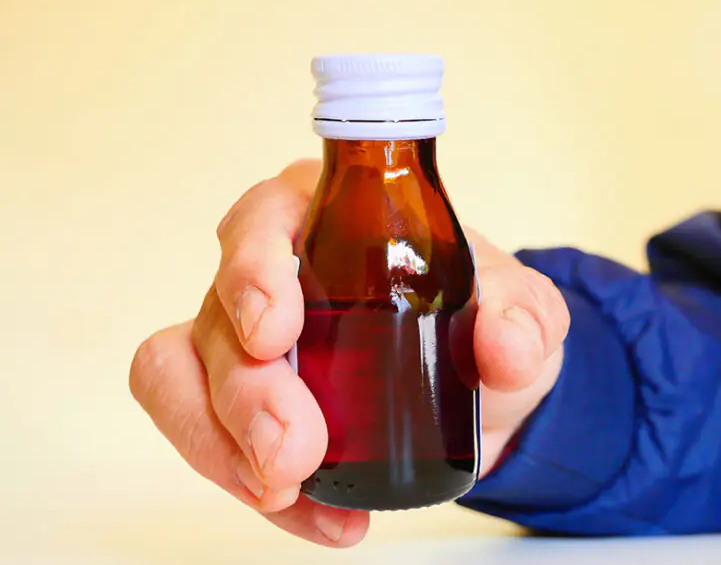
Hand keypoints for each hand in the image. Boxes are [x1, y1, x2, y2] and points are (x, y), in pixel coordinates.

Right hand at [128, 160, 569, 546]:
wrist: (481, 388)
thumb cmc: (484, 321)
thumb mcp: (524, 311)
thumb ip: (525, 319)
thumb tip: (505, 346)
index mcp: (329, 219)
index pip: (262, 221)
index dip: (251, 270)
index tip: (275, 331)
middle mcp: (273, 274)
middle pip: (218, 319)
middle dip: (245, 395)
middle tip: (295, 453)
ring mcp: (244, 340)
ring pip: (181, 379)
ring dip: (221, 446)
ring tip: (289, 492)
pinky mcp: (239, 403)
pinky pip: (206, 439)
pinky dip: (245, 484)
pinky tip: (320, 516)